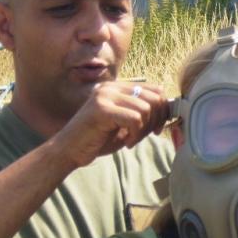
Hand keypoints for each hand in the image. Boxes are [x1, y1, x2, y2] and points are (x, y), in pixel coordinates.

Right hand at [55, 81, 169, 166]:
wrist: (69, 150)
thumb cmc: (98, 139)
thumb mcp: (125, 123)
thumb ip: (142, 113)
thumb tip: (168, 109)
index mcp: (118, 87)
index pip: (154, 90)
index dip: (163, 110)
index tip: (157, 128)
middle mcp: (112, 87)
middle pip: (154, 98)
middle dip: (156, 121)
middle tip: (145, 136)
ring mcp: (105, 96)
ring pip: (145, 109)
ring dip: (144, 130)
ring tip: (132, 140)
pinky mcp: (101, 109)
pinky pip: (135, 119)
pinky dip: (136, 134)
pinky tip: (127, 143)